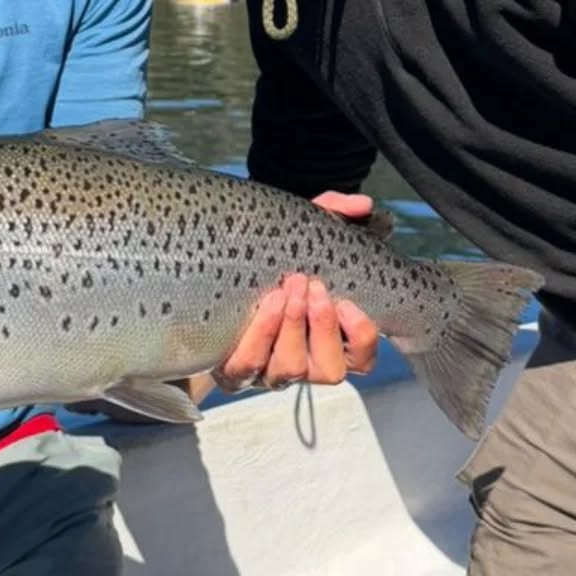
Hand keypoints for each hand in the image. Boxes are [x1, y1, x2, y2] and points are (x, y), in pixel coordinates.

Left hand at [214, 191, 380, 392]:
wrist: (212, 274)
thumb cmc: (269, 259)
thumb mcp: (301, 234)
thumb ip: (335, 215)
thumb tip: (363, 203)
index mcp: (329, 341)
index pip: (362, 360)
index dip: (361, 337)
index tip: (348, 301)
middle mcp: (304, 364)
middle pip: (328, 370)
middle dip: (321, 327)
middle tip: (308, 283)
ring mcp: (269, 372)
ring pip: (290, 370)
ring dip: (290, 329)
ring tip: (282, 291)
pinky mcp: (233, 372)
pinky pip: (247, 369)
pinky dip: (258, 337)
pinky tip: (262, 304)